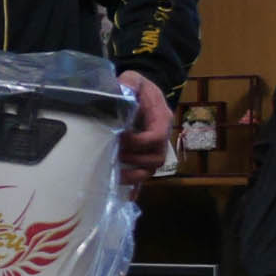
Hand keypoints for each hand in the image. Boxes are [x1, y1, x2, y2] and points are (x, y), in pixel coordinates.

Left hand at [116, 71, 171, 185]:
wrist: (142, 92)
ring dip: (134, 174)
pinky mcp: (144, 155)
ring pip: (151, 169)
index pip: (156, 136)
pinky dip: (136, 187)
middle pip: (157, 158)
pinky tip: (126, 196)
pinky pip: (144, 175)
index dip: (138, 141)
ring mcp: (154, 148)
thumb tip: (122, 90)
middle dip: (135, 160)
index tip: (120, 137)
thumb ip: (130, 84)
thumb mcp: (134, 80)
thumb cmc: (138, 87)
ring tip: (115, 173)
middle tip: (114, 155)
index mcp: (161, 118)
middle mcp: (161, 136)